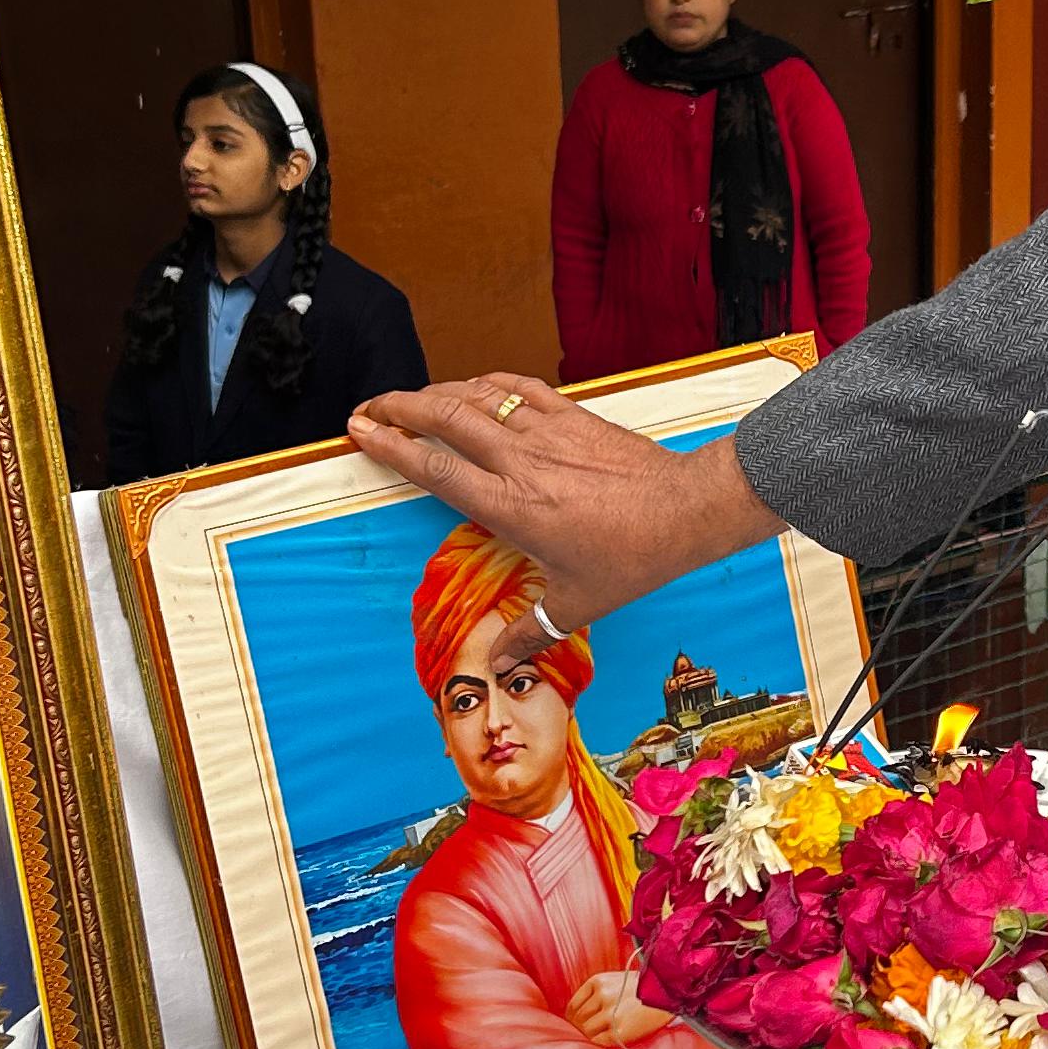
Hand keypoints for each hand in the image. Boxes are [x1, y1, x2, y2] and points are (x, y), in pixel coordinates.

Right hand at [349, 376, 770, 623]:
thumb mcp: (577, 603)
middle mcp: (520, 461)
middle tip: (369, 408)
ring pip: (476, 396)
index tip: (359, 432)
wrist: (688, 510)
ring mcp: (547, 432)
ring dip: (435, 392)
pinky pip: (520, 388)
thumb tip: (499, 665)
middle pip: (443, 418)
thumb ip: (529, 632)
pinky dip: (488, 383)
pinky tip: (475, 386)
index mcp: (510, 506)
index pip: (433, 468)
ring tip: (410, 399)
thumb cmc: (634, 557)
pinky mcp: (574, 416)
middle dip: (398, 407)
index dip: (390, 446)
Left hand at [570, 966, 669, 1048]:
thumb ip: (597, 992)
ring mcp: (611, 1014)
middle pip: (578, 1019)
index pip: (573, 1005)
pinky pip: (599, 1040)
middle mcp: (602, 996)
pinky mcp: (621, 1030)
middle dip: (580, 1027)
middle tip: (588, 1032)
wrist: (669, 993)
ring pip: (587, 1031)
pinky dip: (601, 1041)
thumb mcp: (616, 980)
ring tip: (600, 1034)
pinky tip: (609, 1037)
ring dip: (590, 1035)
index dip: (573, 1017)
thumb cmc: (643, 988)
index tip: (577, 1023)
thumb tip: (578, 1014)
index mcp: (598, 982)